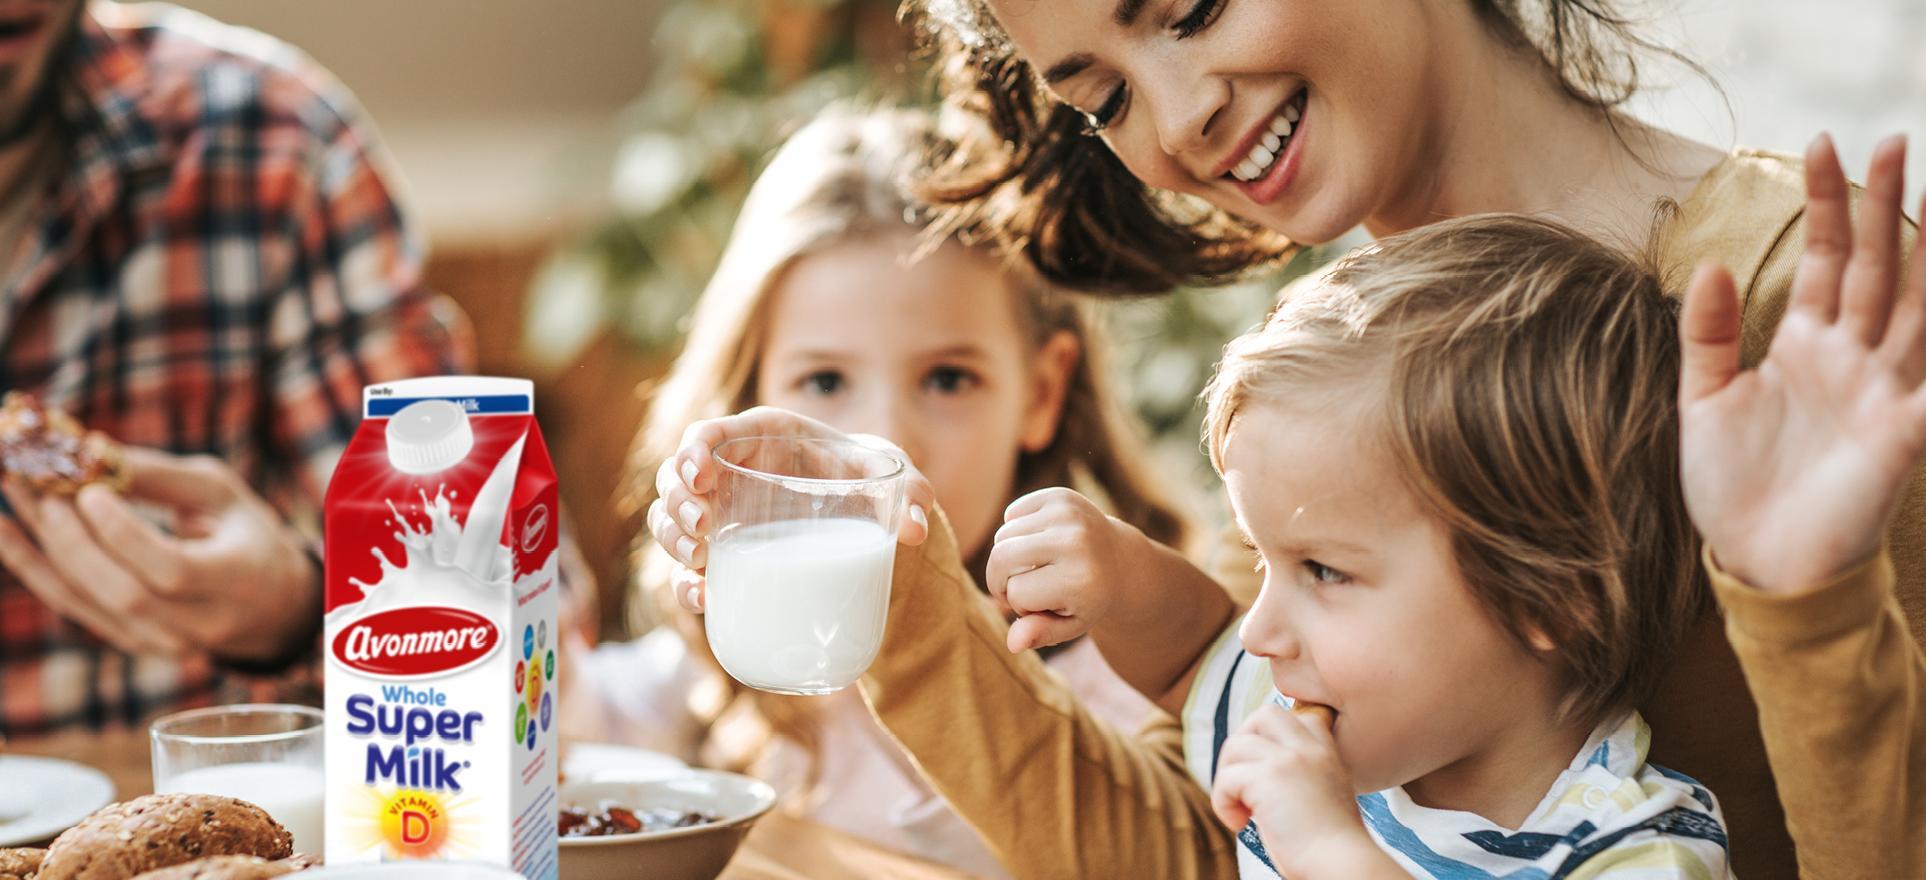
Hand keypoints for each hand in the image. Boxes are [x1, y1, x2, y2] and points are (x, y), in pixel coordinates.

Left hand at [0, 448, 318, 660]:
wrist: (270, 606)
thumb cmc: (245, 535)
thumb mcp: (222, 494)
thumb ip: (160, 476)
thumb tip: (91, 452)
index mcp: (235, 582)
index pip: (172, 571)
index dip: (125, 534)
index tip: (91, 489)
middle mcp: (198, 625)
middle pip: (121, 591)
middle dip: (71, 536)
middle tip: (40, 484)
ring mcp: (160, 643)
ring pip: (85, 599)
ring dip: (38, 544)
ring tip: (11, 490)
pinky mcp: (129, 642)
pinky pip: (72, 605)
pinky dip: (33, 567)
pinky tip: (7, 531)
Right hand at [645, 406, 935, 612]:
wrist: (866, 514)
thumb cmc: (869, 478)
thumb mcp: (891, 474)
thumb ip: (911, 491)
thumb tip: (915, 529)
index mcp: (761, 437)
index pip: (708, 433)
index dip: (691, 451)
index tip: (700, 476)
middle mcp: (732, 473)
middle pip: (676, 478)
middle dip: (676, 502)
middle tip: (703, 529)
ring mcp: (723, 516)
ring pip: (671, 520)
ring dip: (672, 539)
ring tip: (700, 559)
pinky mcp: (726, 554)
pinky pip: (687, 567)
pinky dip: (685, 583)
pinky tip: (702, 598)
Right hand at [986, 487, 1150, 652]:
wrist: (1122, 562)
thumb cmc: (1089, 599)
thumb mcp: (1070, 625)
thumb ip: (1039, 634)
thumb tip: (1012, 644)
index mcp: (1079, 580)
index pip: (1016, 593)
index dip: (1022, 605)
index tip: (1044, 605)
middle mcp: (1075, 542)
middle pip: (1000, 558)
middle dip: (1000, 578)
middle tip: (1019, 586)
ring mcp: (1068, 514)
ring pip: (1002, 537)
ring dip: (1010, 556)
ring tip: (1036, 565)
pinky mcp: (1061, 496)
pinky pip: (1011, 514)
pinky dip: (1017, 531)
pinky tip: (1040, 541)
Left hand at [1211, 704, 1388, 877]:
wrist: (1341, 863)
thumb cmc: (1331, 845)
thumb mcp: (1326, 794)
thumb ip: (1301, 774)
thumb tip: (1258, 773)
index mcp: (1326, 751)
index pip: (1297, 716)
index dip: (1273, 737)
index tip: (1269, 772)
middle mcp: (1309, 748)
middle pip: (1263, 715)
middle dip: (1244, 743)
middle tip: (1244, 782)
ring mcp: (1288, 759)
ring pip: (1235, 744)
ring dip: (1227, 777)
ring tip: (1241, 808)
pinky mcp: (1267, 778)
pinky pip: (1226, 778)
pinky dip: (1222, 802)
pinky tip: (1239, 823)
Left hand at [1680, 134, 1925, 593]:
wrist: (1755, 564)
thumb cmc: (1731, 488)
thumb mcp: (1704, 402)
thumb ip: (1707, 336)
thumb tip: (1709, 264)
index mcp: (1803, 347)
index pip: (1822, 258)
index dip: (1825, 203)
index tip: (1818, 142)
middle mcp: (1851, 359)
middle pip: (1876, 265)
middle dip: (1881, 204)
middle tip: (1891, 138)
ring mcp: (1883, 392)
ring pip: (1917, 305)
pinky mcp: (1903, 436)